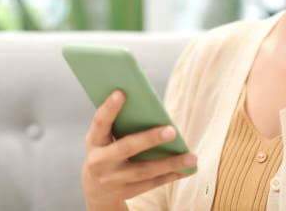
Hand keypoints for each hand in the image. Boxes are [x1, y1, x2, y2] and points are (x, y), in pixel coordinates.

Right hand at [82, 89, 196, 208]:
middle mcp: (100, 162)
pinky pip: (152, 184)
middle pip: (126, 148)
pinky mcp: (126, 192)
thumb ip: (120, 123)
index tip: (121, 92)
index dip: (109, 108)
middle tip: (172, 131)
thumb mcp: (105, 137)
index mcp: (93, 141)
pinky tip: (187, 170)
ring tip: (192, 157)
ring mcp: (112, 180)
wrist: (96, 187)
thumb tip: (150, 108)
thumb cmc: (107, 149)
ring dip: (170, 163)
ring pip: (144, 171)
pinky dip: (171, 175)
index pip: (100, 122)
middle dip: (149, 139)